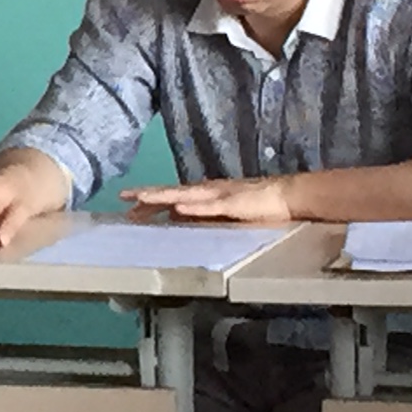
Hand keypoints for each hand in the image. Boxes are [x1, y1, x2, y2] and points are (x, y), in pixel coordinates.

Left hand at [120, 178, 294, 225]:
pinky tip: (179, 209)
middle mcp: (209, 191)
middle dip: (147, 195)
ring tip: (142, 198)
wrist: (288, 195)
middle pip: (172, 192)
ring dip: (163, 197)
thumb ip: (204, 215)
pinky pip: (211, 206)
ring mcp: (220, 195)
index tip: (129, 203)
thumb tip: (180, 220)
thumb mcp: (226, 213)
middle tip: (123, 198)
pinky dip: (194, 207)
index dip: (151, 198)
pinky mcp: (234, 202)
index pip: (173, 195)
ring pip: (185, 195)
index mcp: (206, 194)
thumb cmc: (259, 205)